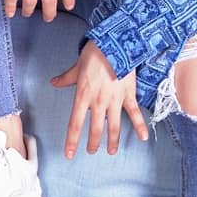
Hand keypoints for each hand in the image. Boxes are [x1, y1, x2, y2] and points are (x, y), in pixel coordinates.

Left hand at [50, 41, 147, 157]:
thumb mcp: (77, 66)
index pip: (75, 124)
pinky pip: (134, 113)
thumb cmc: (94, 53)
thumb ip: (66, 78)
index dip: (72, 141)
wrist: (114, 42)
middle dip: (93, 143)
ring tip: (111, 151)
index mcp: (83, 95)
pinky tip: (143, 137)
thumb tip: (54, 82)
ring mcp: (114, 100)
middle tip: (91, 151)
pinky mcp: (128, 94)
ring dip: (112, 141)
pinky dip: (140, 126)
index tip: (69, 154)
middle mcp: (98, 102)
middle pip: (95, 130)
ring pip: (113, 127)